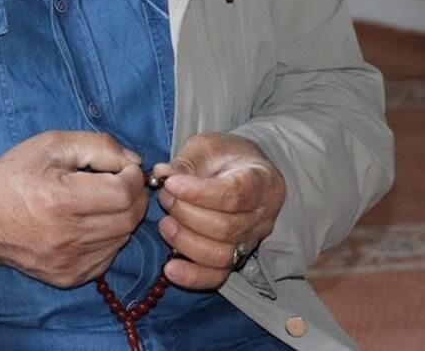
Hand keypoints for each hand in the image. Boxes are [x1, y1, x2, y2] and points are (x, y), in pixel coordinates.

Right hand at [0, 131, 147, 287]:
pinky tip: (90, 222)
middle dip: (134, 196)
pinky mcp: (68, 277)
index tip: (124, 168)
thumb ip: (98, 146)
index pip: (122, 193)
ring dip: (122, 216)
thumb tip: (134, 162)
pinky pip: (108, 256)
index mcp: (59, 200)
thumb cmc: (13, 176)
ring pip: (122, 238)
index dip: (133, 176)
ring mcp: (68, 263)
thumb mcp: (51, 145)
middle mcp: (66, 237)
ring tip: (101, 200)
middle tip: (120, 181)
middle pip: (129, 219)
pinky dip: (109, 237)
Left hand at [150, 131, 285, 289]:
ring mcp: (250, 242)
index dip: (199, 193)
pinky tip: (170, 268)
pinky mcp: (235, 259)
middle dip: (186, 213)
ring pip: (220, 255)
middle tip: (164, 196)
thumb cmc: (225, 156)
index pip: (234, 195)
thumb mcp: (208, 147)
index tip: (170, 183)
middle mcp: (262, 217)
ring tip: (165, 223)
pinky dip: (192, 277)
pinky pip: (217, 277)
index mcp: (262, 181)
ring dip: (185, 241)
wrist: (243, 171)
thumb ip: (187, 162)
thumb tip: (162, 175)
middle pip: (225, 227)